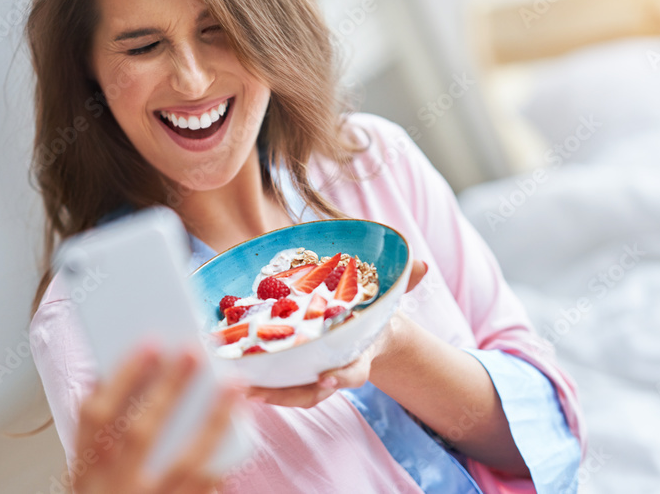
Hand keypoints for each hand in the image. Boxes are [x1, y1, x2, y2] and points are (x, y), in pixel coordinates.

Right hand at [71, 345, 240, 493]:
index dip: (122, 377)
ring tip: (233, 383)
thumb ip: (110, 436)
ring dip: (212, 418)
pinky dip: (226, 455)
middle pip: (139, 433)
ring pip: (186, 463)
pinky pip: (207, 487)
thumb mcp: (95, 478)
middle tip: (192, 351)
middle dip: (166, 389)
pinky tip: (240, 427)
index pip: (96, 418)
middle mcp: (113, 492)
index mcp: (84, 475)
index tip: (150, 343)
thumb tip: (140, 376)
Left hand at [246, 259, 428, 407]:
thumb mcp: (391, 296)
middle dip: (289, 394)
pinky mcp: (297, 368)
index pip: (354, 372)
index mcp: (359, 355)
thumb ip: (405, 281)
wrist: (370, 331)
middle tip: (261, 392)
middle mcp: (335, 368)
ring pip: (292, 391)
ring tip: (241, 387)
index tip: (327, 378)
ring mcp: (315, 371)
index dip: (341, 377)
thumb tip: (422, 264)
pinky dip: (261, 381)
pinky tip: (237, 373)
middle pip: (314, 391)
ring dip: (267, 392)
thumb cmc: (376, 312)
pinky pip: (280, 381)